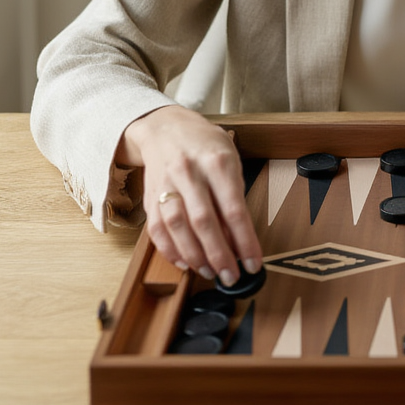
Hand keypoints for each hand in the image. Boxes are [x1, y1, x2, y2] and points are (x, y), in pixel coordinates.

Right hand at [116, 105, 261, 285]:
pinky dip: (171, 251)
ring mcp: (167, 185)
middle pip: (204, 222)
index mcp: (217, 162)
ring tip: (211, 271)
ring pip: (178, 228)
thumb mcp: (230, 158)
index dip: (245, 240)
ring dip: (195, 257)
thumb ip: (234, 194)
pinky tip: (185, 263)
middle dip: (220, 255)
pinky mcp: (150, 196)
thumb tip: (239, 237)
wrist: (165, 128)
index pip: (234, 209)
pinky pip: (157, 231)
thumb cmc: (205, 144)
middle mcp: (190, 173)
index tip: (254, 262)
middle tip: (232, 276)